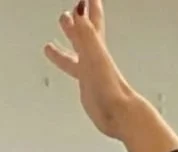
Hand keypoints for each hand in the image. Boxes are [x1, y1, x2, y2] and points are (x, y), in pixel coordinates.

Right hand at [43, 0, 137, 141]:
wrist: (118, 114)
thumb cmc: (110, 89)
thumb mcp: (95, 58)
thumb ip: (86, 36)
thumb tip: (78, 13)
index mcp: (96, 48)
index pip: (92, 20)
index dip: (89, 5)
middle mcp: (94, 56)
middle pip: (85, 31)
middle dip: (78, 17)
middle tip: (73, 6)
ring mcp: (89, 70)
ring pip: (77, 49)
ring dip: (70, 39)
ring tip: (59, 31)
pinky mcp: (86, 85)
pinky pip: (74, 67)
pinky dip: (67, 62)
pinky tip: (65, 63)